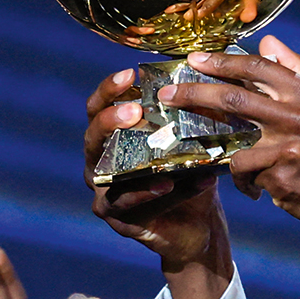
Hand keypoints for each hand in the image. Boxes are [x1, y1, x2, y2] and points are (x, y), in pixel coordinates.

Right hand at [85, 67, 233, 298]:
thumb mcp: (192, 145)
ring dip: (128, 158)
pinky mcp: (116, 219)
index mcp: (113, 138)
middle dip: (110, 119)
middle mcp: (101, 163)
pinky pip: (125, 204)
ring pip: (104, 172)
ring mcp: (104, 192)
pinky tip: (166, 184)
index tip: (131, 74)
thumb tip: (207, 82)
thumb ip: (190, 119)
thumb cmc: (191, 177)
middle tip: (134, 109)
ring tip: (150, 147)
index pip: (99, 107)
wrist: (199, 225)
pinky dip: (146, 193)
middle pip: (92, 136)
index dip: (110, 89)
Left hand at [165, 35, 299, 298]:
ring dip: (220, 152)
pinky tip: (254, 189)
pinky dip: (245, 182)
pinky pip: (246, 174)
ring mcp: (288, 146)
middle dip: (194, 94)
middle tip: (168, 96)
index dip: (223, 61)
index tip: (195, 59)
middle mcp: (299, 115)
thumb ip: (298, 71)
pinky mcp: (280, 175)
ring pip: (234, 143)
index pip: (259, 67)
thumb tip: (269, 40)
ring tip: (218, 161)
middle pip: (234, 97)